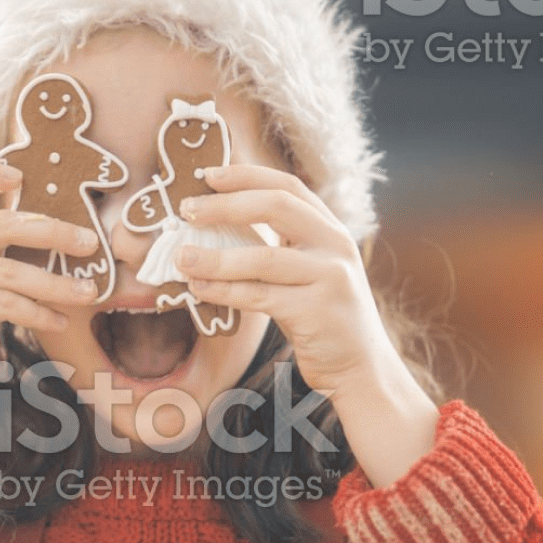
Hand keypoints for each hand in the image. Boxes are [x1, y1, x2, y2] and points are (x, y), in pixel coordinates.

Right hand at [0, 157, 99, 470]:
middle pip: (2, 224)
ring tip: (88, 293)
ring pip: (11, 271)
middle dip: (53, 231)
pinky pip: (6, 303)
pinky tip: (60, 321)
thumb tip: (54, 245)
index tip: (19, 174)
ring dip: (56, 283)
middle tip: (89, 243)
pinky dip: (39, 312)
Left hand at [175, 165, 438, 486]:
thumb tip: (214, 228)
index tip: (207, 174)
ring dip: (215, 256)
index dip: (245, 175)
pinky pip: (260, 296)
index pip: (287, 186)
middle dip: (226, 204)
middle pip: (276, 207)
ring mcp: (329, 277)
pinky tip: (199, 288)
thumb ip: (278, 248)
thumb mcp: (308, 273)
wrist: (362, 368)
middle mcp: (335, 245)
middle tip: (187, 210)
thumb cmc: (322, 320)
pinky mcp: (317, 311)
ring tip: (180, 257)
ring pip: (263, 257)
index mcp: (330, 230)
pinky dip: (225, 290)